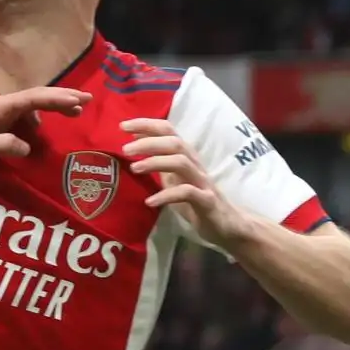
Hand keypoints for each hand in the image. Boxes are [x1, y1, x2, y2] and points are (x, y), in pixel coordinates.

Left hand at [0, 87, 88, 168]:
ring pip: (32, 105)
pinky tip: (42, 129)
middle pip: (37, 96)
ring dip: (53, 107)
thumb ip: (4, 144)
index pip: (34, 97)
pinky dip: (38, 118)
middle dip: (62, 97)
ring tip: (74, 113)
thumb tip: (28, 146)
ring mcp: (0, 112)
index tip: (79, 100)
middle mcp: (2, 104)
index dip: (58, 98)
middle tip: (87, 99)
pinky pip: (24, 116)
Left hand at [122, 118, 253, 247]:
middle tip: (125, 149)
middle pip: (174, 143)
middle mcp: (195, 164)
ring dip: (155, 163)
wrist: (227, 225)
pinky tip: (150, 201)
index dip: (147, 124)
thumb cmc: (196, 200)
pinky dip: (166, 195)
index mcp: (186, 156)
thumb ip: (158, 162)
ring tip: (134, 168)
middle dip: (149, 142)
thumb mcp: (172, 179)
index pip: (168, 130)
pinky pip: (187, 193)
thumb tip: (135, 144)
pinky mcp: (208, 201)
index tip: (123, 126)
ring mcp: (203, 182)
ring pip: (181, 163)